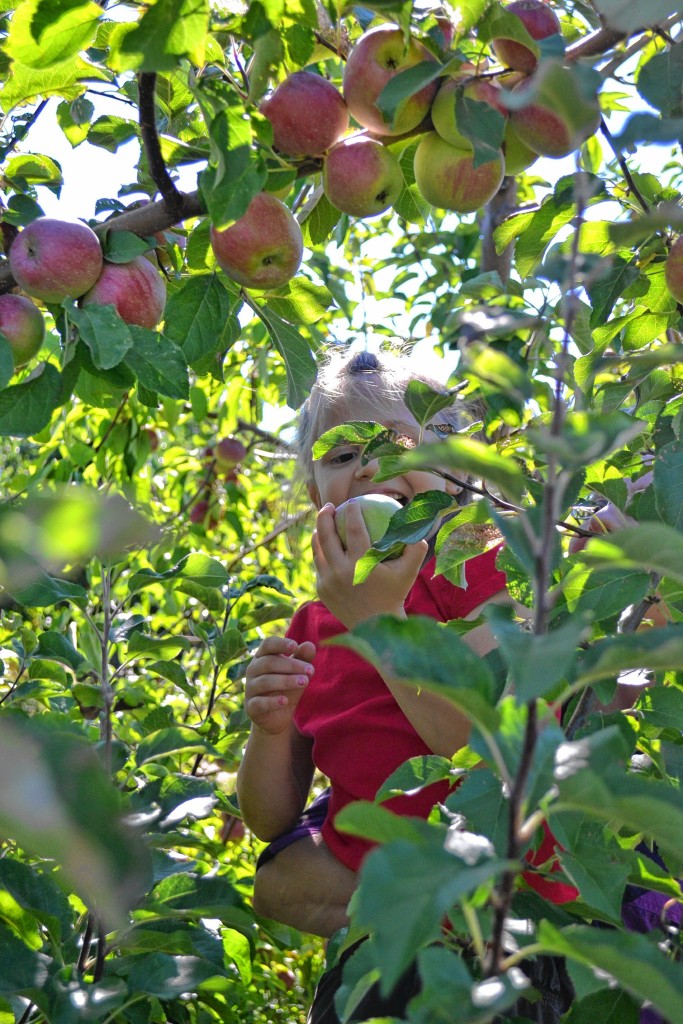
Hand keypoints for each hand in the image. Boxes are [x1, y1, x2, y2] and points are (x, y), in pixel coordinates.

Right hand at [244, 636, 314, 735]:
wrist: (277, 717)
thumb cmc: (287, 688)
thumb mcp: (297, 673)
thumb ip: (303, 658)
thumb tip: (309, 645)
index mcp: (262, 657)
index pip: (268, 644)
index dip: (280, 644)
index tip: (295, 646)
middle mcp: (252, 670)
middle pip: (269, 663)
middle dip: (291, 665)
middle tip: (311, 670)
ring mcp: (250, 689)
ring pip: (265, 682)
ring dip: (286, 681)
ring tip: (305, 682)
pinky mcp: (251, 707)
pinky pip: (259, 703)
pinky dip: (272, 702)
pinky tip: (285, 701)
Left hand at [312, 501, 426, 628]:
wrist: (375, 627)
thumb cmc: (394, 595)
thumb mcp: (409, 573)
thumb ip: (416, 548)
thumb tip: (418, 525)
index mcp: (361, 564)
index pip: (353, 529)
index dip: (351, 511)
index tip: (353, 501)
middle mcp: (340, 571)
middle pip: (327, 536)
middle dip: (324, 516)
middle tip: (329, 505)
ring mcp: (328, 581)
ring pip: (318, 551)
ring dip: (318, 533)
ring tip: (322, 523)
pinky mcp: (322, 590)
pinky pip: (319, 566)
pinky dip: (320, 553)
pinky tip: (323, 546)